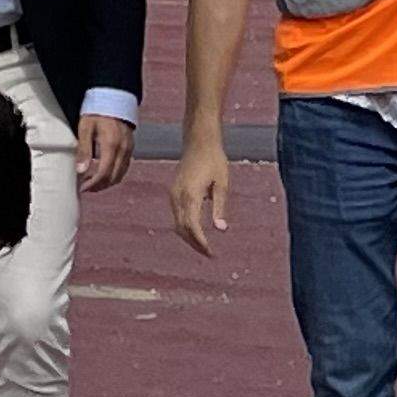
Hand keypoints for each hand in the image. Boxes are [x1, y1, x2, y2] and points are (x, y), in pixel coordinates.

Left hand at [74, 110, 136, 193]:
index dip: (93, 184)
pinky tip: (104, 172)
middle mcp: (123, 149)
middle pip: (113, 178)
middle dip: (99, 186)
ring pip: (121, 175)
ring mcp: (129, 149)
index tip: (83, 188)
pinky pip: (124, 167)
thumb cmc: (97, 111)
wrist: (113, 98)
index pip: (104, 173)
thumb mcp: (85, 128)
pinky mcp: (131, 147)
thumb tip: (81, 170)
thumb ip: (83, 150)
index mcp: (111, 145)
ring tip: (93, 181)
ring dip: (107, 182)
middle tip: (86, 187)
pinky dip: (115, 174)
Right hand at [167, 138, 233, 255]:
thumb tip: (221, 230)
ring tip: (204, 246)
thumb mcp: (223, 184)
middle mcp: (178, 197)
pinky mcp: (173, 192)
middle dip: (195, 244)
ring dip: (189, 237)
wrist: (199, 142)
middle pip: (182, 229)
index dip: (201, 242)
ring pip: (177, 224)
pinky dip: (185, 227)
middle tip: (210, 254)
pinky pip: (176, 216)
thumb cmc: (214, 161)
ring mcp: (173, 194)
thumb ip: (220, 208)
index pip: (192, 227)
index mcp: (190, 195)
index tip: (211, 253)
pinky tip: (196, 232)